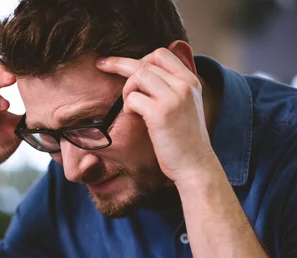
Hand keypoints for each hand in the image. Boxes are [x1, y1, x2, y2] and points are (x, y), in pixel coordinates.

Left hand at [96, 48, 216, 183]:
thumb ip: (172, 88)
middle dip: (119, 64)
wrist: (195, 165)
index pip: (162, 54)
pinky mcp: (160, 113)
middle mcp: (184, 85)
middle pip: (145, 62)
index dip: (139, 57)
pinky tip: (134, 117)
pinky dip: (127, 106)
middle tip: (101, 64)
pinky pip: (133, 98)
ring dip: (127, 90)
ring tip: (131, 107)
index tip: (123, 64)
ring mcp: (173, 97)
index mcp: (191, 81)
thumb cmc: (185, 140)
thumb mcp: (187, 107)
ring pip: (138, 75)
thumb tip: (146, 72)